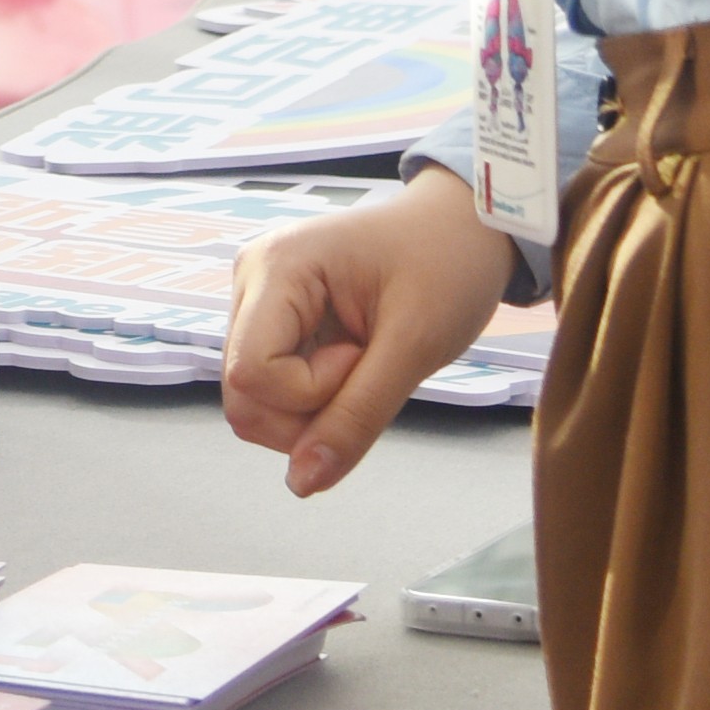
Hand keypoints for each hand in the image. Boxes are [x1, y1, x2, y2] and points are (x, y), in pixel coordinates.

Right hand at [219, 178, 520, 498]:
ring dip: (314, 406)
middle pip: (243, 395)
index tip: (364, 357)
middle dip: (307, 413)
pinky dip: (317, 394)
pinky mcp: (276, 317)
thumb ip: (355, 417)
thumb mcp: (413, 346)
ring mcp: (260, 298)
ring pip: (256, 398)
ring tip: (365, 360)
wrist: (466, 226)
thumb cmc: (448, 263)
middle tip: (368, 370)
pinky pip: (276, 384)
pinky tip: (353, 360)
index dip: (309, 394)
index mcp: (277, 267)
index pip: (250, 375)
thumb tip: (302, 483)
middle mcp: (253, 278)